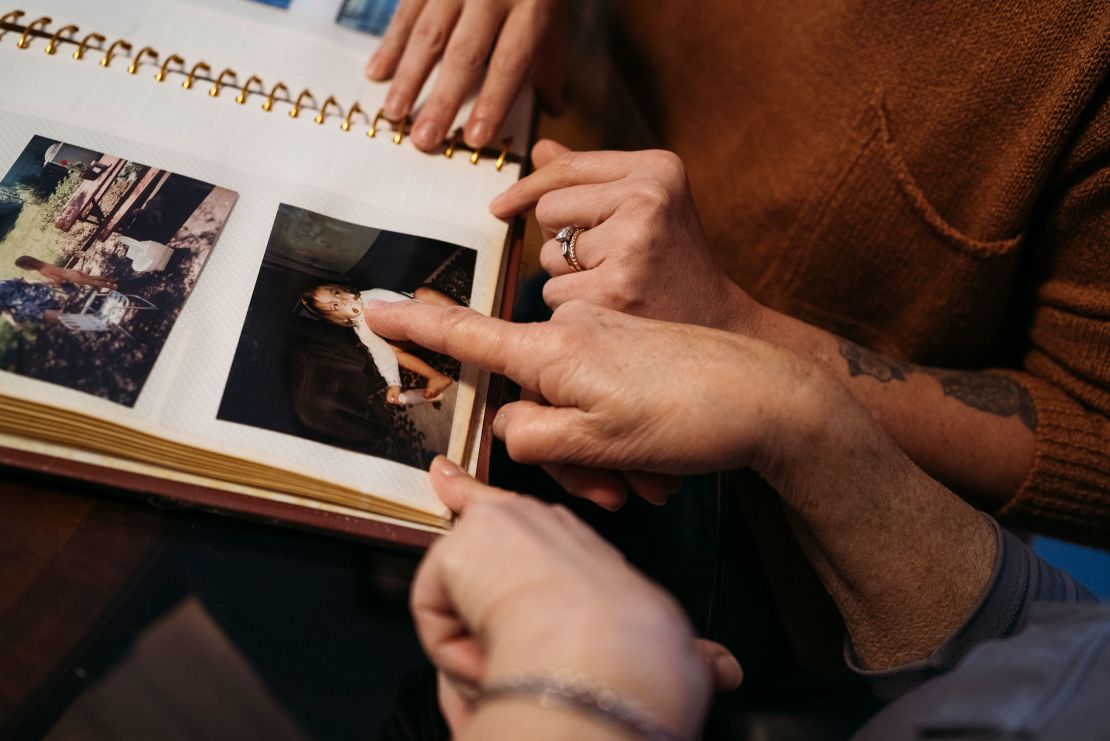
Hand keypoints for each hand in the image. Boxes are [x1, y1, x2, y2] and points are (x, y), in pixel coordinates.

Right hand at [365, 300, 835, 490]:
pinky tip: (654, 467)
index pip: (466, 334)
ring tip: (642, 484)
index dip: (414, 327)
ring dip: (595, 455)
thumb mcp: (595, 444)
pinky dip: (616, 438)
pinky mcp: (631, 349)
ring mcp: (604, 339)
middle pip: (526, 397)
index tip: (373, 306)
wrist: (768, 396)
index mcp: (553, 350)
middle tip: (609, 495)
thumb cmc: (685, 417)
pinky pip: (600, 399)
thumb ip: (532, 435)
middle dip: (557, 453)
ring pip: (568, 406)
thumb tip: (508, 425)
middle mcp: (572, 335)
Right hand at [367, 0, 566, 151]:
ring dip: (408, 77)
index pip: (509, 63)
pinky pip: (407, 11)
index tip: (473, 138)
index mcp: (532, 8)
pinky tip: (377, 73)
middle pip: (464, 54)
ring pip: (429, 34)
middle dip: (442, 100)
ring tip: (395, 113)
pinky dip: (390, 43)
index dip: (491, 102)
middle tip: (424, 139)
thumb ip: (551, 62)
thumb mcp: (555, 17)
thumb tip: (552, 109)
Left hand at [413, 457, 740, 737]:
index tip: (454, 474)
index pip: (538, 526)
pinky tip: (488, 657)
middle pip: (482, 516)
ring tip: (512, 663)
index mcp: (583, 547)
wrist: (611, 651)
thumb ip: (692, 653)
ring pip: (460, 595)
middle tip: (457, 525)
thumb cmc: (644, 651)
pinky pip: (436, 615)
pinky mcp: (461, 545)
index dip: (496, 507)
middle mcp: (540, 526)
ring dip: (476, 644)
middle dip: (464, 523)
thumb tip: (732, 670)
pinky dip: (455, 649)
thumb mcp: (675, 650)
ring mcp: (498, 528)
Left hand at [490, 141, 761, 331]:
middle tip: (602, 260)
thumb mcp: (646, 206)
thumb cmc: (673, 264)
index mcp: (657, 168)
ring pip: (547, 256)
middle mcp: (648, 198)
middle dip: (559, 239)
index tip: (500, 207)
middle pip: (548, 211)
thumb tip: (538, 150)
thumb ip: (592, 180)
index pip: (567, 168)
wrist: (718, 325)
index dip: (527, 188)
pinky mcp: (615, 290)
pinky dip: (572, 307)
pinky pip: (555, 294)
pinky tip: (610, 308)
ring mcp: (632, 244)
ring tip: (614, 283)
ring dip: (567, 277)